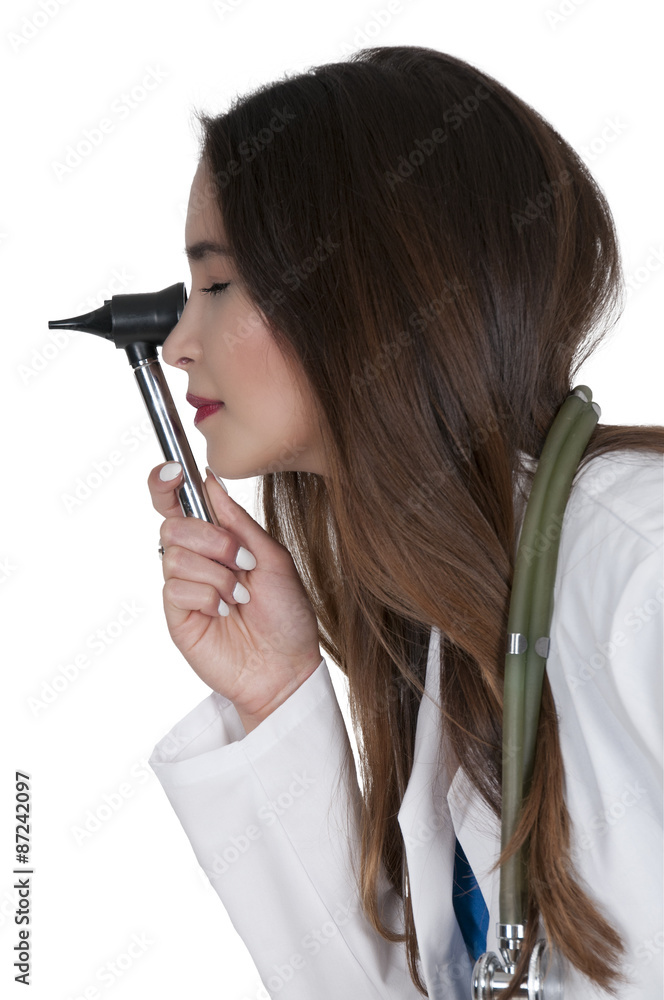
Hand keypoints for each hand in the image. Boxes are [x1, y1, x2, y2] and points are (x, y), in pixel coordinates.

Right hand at [147, 462, 321, 729]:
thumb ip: (238, 521)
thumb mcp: (272, 557)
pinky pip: (177, 587)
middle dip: (212, 540)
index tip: (174, 471)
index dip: (166, 482)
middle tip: (243, 562)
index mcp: (218, 539)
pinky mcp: (176, 615)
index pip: (179, 503)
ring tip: (239, 598)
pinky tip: (225, 613)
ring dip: (217, 574)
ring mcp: (183, 587)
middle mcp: (195, 559)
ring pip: (174, 555)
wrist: (286, 666)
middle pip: (173, 524)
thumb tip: (209, 482)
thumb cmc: (286, 614)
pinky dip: (209, 597)